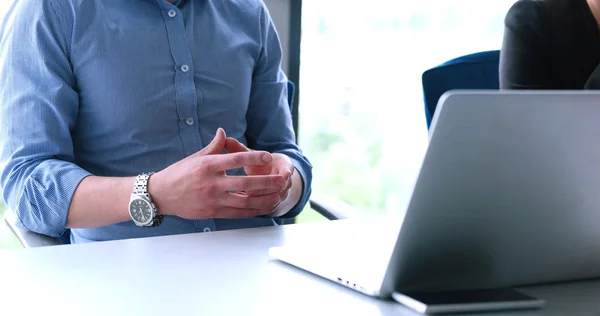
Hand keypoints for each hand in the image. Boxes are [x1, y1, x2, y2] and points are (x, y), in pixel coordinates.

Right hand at [148, 128, 286, 218]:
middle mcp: (212, 183)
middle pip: (245, 183)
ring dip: (264, 200)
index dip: (253, 157)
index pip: (235, 160)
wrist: (161, 195)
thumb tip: (224, 132)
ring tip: (278, 196)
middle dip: (267, 182)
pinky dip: (252, 211)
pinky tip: (263, 207)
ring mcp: (213, 199)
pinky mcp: (213, 212)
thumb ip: (214, 146)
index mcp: (208, 165)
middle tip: (281, 180)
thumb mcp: (196, 157)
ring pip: (245, 201)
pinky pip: (237, 213)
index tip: (268, 156)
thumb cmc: (179, 173)